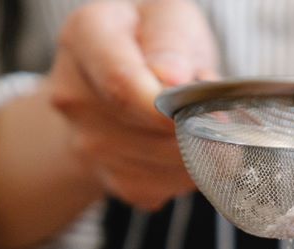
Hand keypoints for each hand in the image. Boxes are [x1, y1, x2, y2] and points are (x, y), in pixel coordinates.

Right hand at [47, 0, 218, 209]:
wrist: (119, 79)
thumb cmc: (151, 40)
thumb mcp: (167, 17)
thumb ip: (171, 41)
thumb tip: (173, 80)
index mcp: (84, 38)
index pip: (121, 84)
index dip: (167, 106)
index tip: (201, 108)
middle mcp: (74, 97)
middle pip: (146, 130)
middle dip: (196, 126)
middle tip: (218, 110)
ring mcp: (87, 145)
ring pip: (162, 164)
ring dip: (199, 151)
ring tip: (202, 123)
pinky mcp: (112, 180)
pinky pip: (165, 186)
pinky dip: (190, 172)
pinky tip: (189, 147)